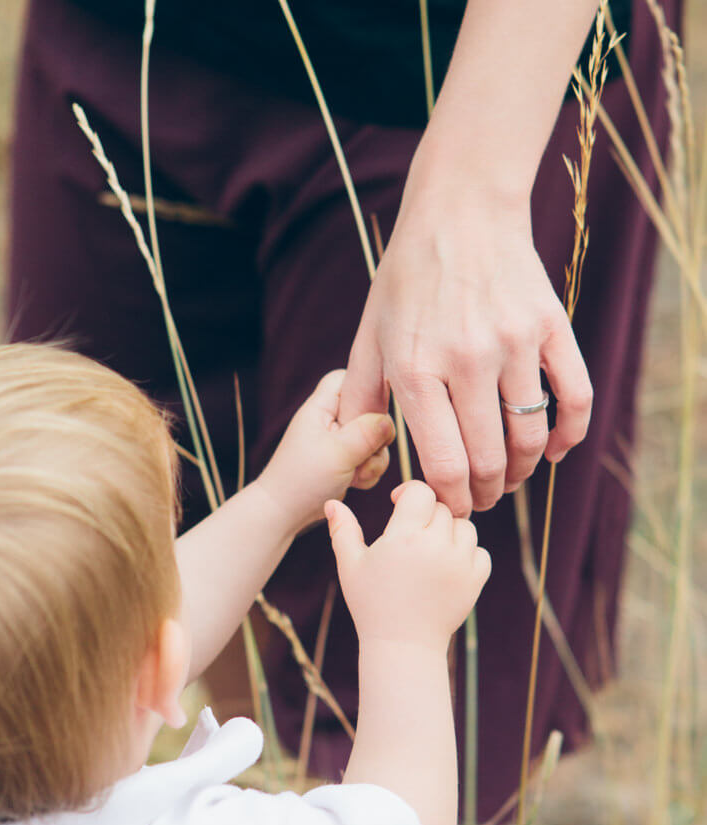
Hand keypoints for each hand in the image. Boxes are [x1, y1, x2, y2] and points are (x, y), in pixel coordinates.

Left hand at [256, 370, 395, 533]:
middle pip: (369, 411)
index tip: (378, 407)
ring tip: (356, 475)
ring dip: (373, 460)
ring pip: (374, 440)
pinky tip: (355, 484)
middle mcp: (329, 421)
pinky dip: (367, 473)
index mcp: (320, 408)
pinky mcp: (344, 462)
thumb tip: (390, 421)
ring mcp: (338, 442)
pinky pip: (370, 460)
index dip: (366, 386)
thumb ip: (367, 433)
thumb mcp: (338, 453)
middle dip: (375, 436)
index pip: (346, 377)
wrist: (284, 514)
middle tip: (365, 454)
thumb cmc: (302, 480)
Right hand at [325, 481, 490, 649]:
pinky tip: (446, 565)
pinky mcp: (475, 580)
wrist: (403, 645)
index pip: (421, 492)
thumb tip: (332, 502)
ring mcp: (460, 563)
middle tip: (410, 535)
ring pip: (465, 527)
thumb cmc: (371, 604)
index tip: (398, 504)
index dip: (409, 493)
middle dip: (425, 515)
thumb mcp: (351, 566)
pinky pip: (480, 552)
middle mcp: (436, 546)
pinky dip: (467, 554)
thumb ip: (342, 530)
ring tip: (429, 549)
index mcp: (405, 537)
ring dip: (449, 532)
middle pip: (441, 508)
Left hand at [338, 187, 592, 516]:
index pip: (443, 465)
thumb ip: (362, 395)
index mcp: (417, 370)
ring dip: (522, 471)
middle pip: (488, 461)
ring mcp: (513, 343)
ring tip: (510, 477)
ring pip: (530, 437)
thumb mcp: (370, 334)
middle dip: (485, 495)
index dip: (451, 500)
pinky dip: (568, 436)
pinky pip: (574, 398)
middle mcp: (466, 361)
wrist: (461, 209)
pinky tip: (554, 451)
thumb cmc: (407, 277)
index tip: (452, 508)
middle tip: (481, 501)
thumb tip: (357, 447)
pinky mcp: (550, 327)